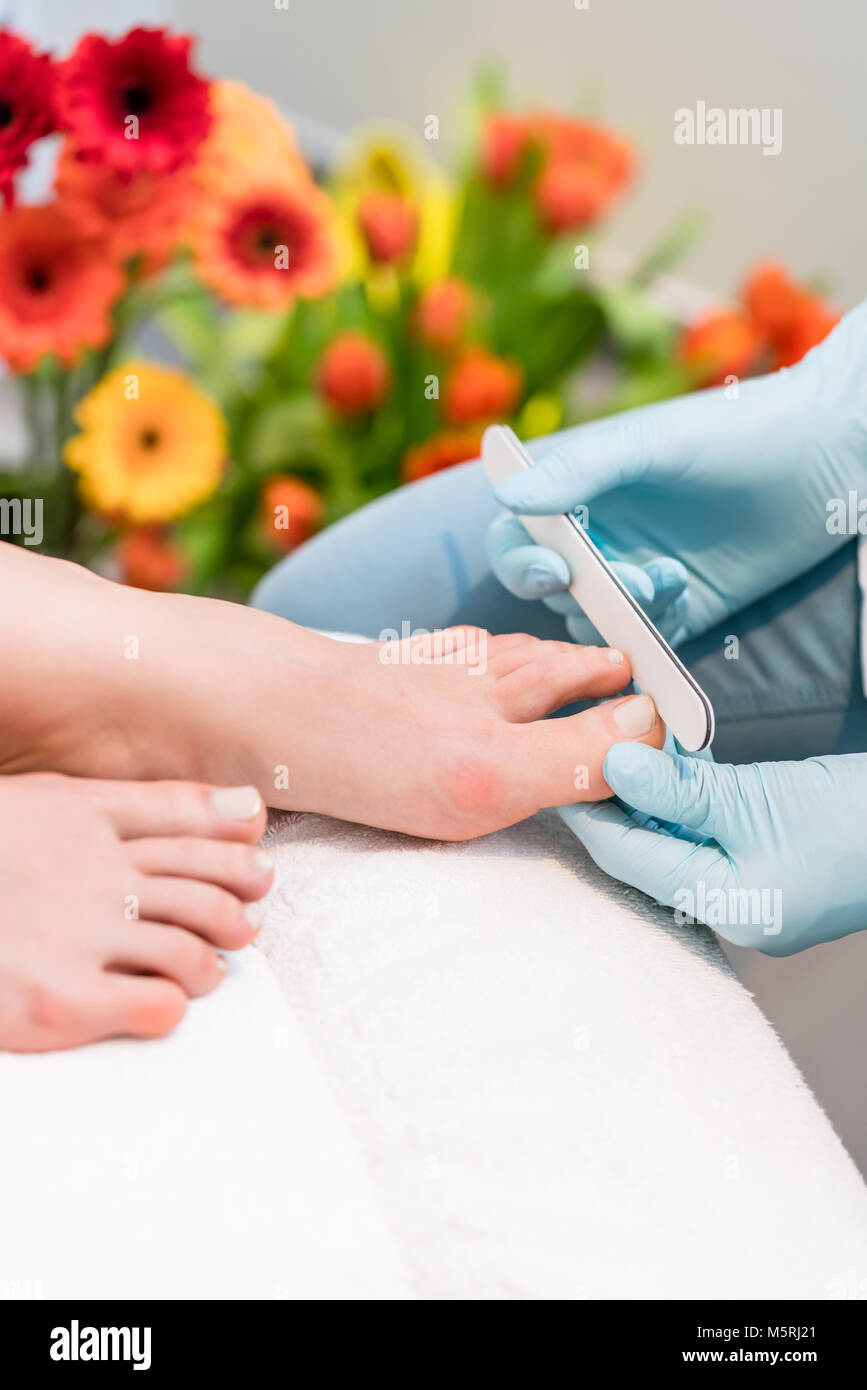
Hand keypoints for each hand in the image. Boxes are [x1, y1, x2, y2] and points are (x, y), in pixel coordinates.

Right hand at [487, 300, 866, 644]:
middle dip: (583, 594)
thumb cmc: (736, 432)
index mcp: (581, 494)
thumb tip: (506, 496)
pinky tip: (687, 592)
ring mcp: (641, 576)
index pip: (520, 538)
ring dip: (620, 615)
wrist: (826, 456)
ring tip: (668, 582)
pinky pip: (648, 641)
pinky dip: (656, 631)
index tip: (553, 572)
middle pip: (554, 591)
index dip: (520, 562)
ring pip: (597, 623)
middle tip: (630, 581)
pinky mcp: (685, 608)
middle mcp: (603, 538)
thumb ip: (581, 470)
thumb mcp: (654, 445)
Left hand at [561, 744, 866, 954]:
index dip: (590, 815)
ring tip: (616, 756)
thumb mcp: (758, 799)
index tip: (555, 778)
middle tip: (577, 759)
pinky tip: (668, 772)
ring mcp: (753, 892)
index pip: (631, 859)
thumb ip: (682, 789)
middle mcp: (734, 909)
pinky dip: (686, 806)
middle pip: (648, 854)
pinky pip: (708, 839)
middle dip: (614, 807)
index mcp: (728, 907)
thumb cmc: (858, 823)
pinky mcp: (769, 868)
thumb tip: (616, 766)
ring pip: (676, 844)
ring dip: (649, 802)